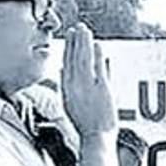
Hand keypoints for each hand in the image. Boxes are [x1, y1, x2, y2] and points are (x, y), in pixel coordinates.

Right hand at [61, 25, 115, 140]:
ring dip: (84, 43)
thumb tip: (64, 71)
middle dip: (75, 41)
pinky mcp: (101, 88)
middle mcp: (75, 86)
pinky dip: (97, 55)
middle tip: (77, 28)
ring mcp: (88, 86)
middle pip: (74, 58)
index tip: (69, 37)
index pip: (66, 64)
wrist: (96, 137)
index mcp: (66, 90)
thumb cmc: (87, 126)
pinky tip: (97, 45)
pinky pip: (97, 67)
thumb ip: (68, 87)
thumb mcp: (71, 105)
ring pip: (84, 59)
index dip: (68, 49)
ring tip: (85, 31)